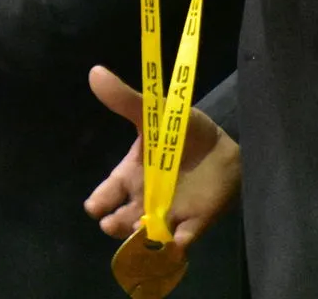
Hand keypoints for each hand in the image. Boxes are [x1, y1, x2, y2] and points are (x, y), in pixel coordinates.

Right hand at [82, 65, 238, 247]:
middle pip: (121, 220)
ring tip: (141, 229)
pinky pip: (183, 239)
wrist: (222, 146)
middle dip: (115, 224)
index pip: (106, 194)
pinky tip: (175, 243)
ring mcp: (168, 213)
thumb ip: (126, 99)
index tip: (95, 207)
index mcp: (130, 176)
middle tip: (114, 222)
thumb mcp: (154, 113)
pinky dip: (177, 244)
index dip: (98, 203)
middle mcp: (144, 199)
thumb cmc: (182, 130)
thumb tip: (95, 72)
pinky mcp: (194, 222)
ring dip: (142, 236)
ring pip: (148, 234)